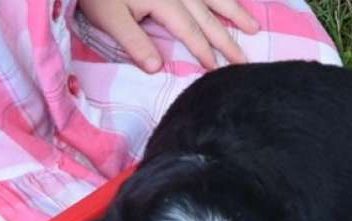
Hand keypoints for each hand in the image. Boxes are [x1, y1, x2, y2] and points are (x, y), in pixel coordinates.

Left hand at [78, 0, 259, 71]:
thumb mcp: (111, 19)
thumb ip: (134, 43)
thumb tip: (157, 69)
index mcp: (165, 1)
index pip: (190, 31)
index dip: (204, 51)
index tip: (218, 70)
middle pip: (209, 16)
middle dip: (228, 39)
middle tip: (245, 59)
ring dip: (235, 12)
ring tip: (254, 27)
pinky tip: (230, 3)